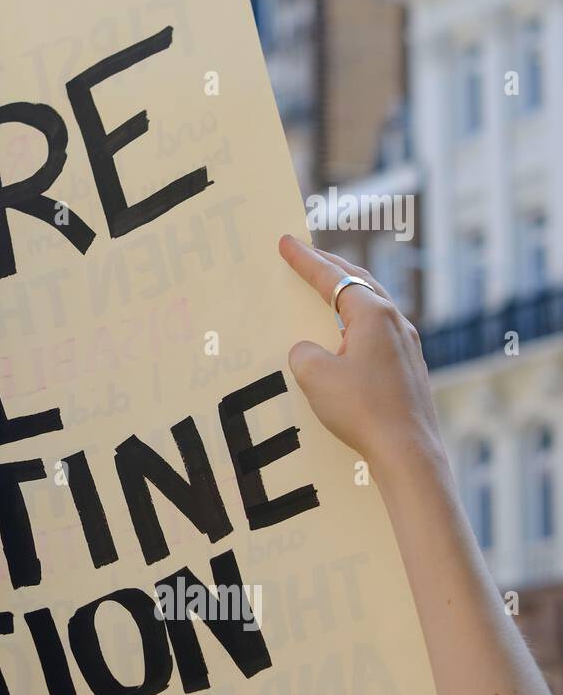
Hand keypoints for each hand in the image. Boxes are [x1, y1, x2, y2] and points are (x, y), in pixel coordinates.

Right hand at [278, 235, 444, 479]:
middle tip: (307, 254)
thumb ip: (303, 352)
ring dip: (346, 293)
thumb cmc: (361, 409)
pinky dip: (355, 322)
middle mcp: (395, 323)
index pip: (333, 277)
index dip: (305, 260)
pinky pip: (376, 333)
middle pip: (359, 282)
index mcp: (373, 314)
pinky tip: (346, 338)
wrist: (407, 452)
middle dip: (330, 267)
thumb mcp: (313, 375)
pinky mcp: (408, 370)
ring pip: (372, 306)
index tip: (286, 242)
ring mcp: (406, 347)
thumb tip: (309, 351)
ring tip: (326, 290)